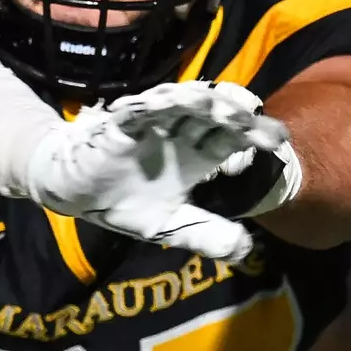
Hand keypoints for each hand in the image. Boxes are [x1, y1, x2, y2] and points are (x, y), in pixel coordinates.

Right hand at [23, 81, 286, 260]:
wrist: (73, 192)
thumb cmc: (124, 203)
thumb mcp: (170, 227)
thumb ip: (206, 236)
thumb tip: (246, 249)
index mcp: (196, 156)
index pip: (233, 140)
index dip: (255, 135)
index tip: (278, 140)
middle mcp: (180, 135)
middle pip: (215, 117)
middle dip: (236, 115)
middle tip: (257, 120)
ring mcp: (153, 126)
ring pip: (184, 105)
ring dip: (205, 102)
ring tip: (225, 107)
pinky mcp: (121, 124)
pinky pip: (141, 110)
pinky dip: (156, 104)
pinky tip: (173, 100)